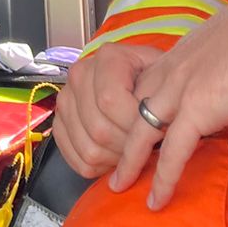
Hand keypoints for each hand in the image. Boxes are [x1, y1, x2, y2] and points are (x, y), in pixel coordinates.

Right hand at [51, 42, 151, 177]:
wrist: (139, 80)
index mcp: (107, 58)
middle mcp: (79, 75)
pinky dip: (100, 168)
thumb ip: (160, 96)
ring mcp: (66, 101)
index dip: (134, 125)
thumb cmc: (156, 80)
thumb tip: (158, 126)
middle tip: (147, 148)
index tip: (155, 132)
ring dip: (116, 161)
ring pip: (89, 149)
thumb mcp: (167, 77)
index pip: (109, 101)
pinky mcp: (60, 125)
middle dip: (128, 147)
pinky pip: (77, 161)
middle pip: (99, 129)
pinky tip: (116, 157)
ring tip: (133, 152)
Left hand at [109, 0, 227, 210]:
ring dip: (129, 162)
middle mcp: (173, 69)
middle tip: (111, 159)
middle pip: (132, 108)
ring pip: (141, 131)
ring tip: (119, 185)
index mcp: (181, 53)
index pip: (145, 84)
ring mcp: (181, 88)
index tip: (131, 129)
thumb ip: (221, 62)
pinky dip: (163, 179)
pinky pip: (173, 152)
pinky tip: (157, 200)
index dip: (136, 109)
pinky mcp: (198, 108)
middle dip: (120, 136)